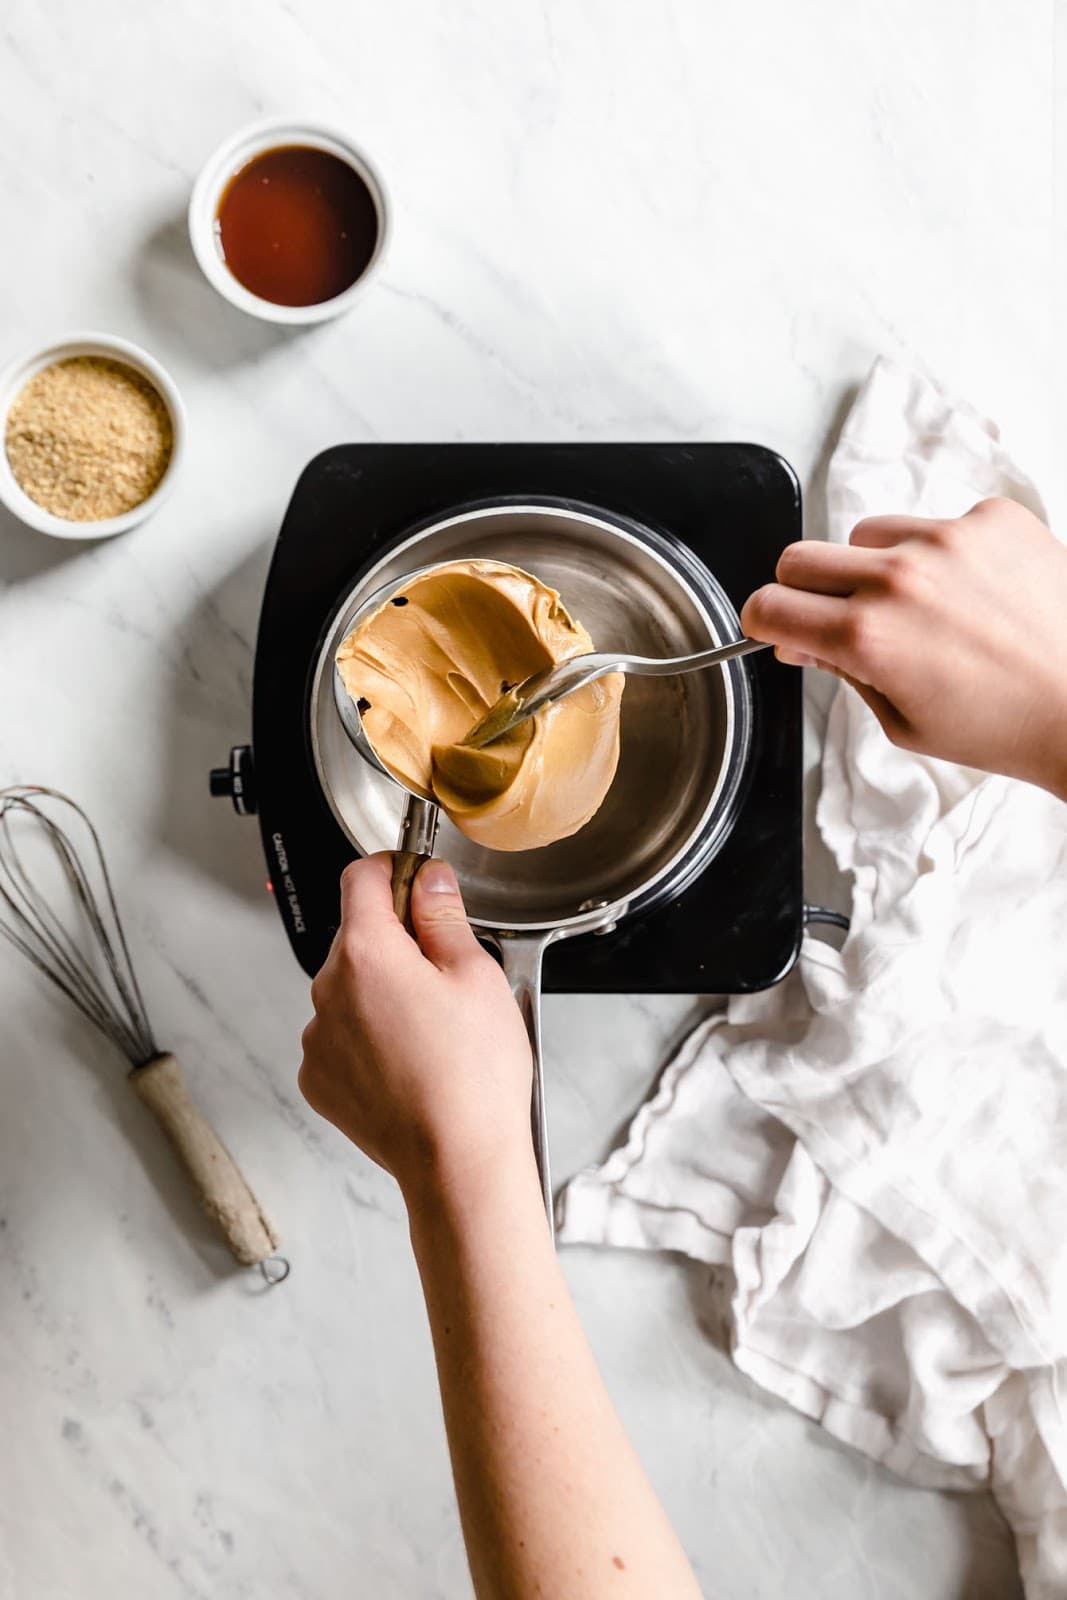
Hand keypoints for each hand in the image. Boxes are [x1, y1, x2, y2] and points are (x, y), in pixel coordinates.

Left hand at [299, 855, 533, 1203]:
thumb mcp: (476, 976)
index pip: (360, 877)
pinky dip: (368, 1038)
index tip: (416, 880)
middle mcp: (328, 991)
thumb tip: (429, 880)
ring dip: (381, 992)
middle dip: (396, 942)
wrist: (458, 1162)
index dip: (393, 870)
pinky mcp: (319, 1078)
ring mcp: (318, 1038)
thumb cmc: (474, 1076)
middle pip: (357, 936)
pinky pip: (341, 1037)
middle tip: (446, 974)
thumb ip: (443, 916)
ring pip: (349, 989)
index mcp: (367, 952)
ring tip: (433, 1030)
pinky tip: (410, 1061)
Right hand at [741, 497, 1066, 798]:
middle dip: (805, 591)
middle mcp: (900, 579)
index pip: (769, 605)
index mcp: (867, 638)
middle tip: (838, 618)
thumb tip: (802, 639)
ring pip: (867, 534)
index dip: (765, 622)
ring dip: (874, 566)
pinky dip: (943, 554)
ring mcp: (948, 540)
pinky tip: (974, 593)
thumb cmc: (1004, 726)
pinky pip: (936, 523)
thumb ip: (841, 672)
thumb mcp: (901, 721)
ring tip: (922, 608)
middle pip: (800, 557)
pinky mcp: (992, 518)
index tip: (778, 627)